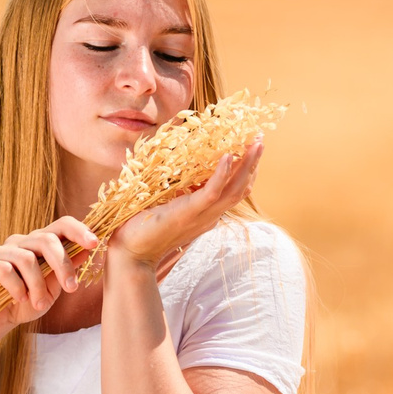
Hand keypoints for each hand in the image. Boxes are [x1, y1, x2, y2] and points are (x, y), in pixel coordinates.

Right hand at [0, 216, 100, 326]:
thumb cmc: (27, 303)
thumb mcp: (53, 288)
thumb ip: (66, 269)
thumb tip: (86, 250)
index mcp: (39, 243)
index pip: (61, 225)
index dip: (79, 230)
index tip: (94, 243)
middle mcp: (21, 242)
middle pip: (46, 240)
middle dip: (62, 265)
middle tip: (71, 288)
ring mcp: (1, 250)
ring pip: (27, 259)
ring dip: (37, 286)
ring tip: (38, 304)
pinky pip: (6, 271)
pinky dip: (17, 289)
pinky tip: (19, 300)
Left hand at [109, 140, 263, 268]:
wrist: (131, 255)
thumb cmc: (144, 228)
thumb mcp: (169, 206)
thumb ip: (182, 194)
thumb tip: (184, 174)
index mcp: (208, 214)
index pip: (236, 191)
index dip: (247, 170)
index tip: (251, 148)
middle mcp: (211, 216)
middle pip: (241, 188)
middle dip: (253, 163)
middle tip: (261, 139)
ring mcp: (201, 216)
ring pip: (234, 189)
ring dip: (246, 165)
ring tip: (255, 144)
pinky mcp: (188, 213)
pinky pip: (211, 193)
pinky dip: (221, 174)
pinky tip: (227, 156)